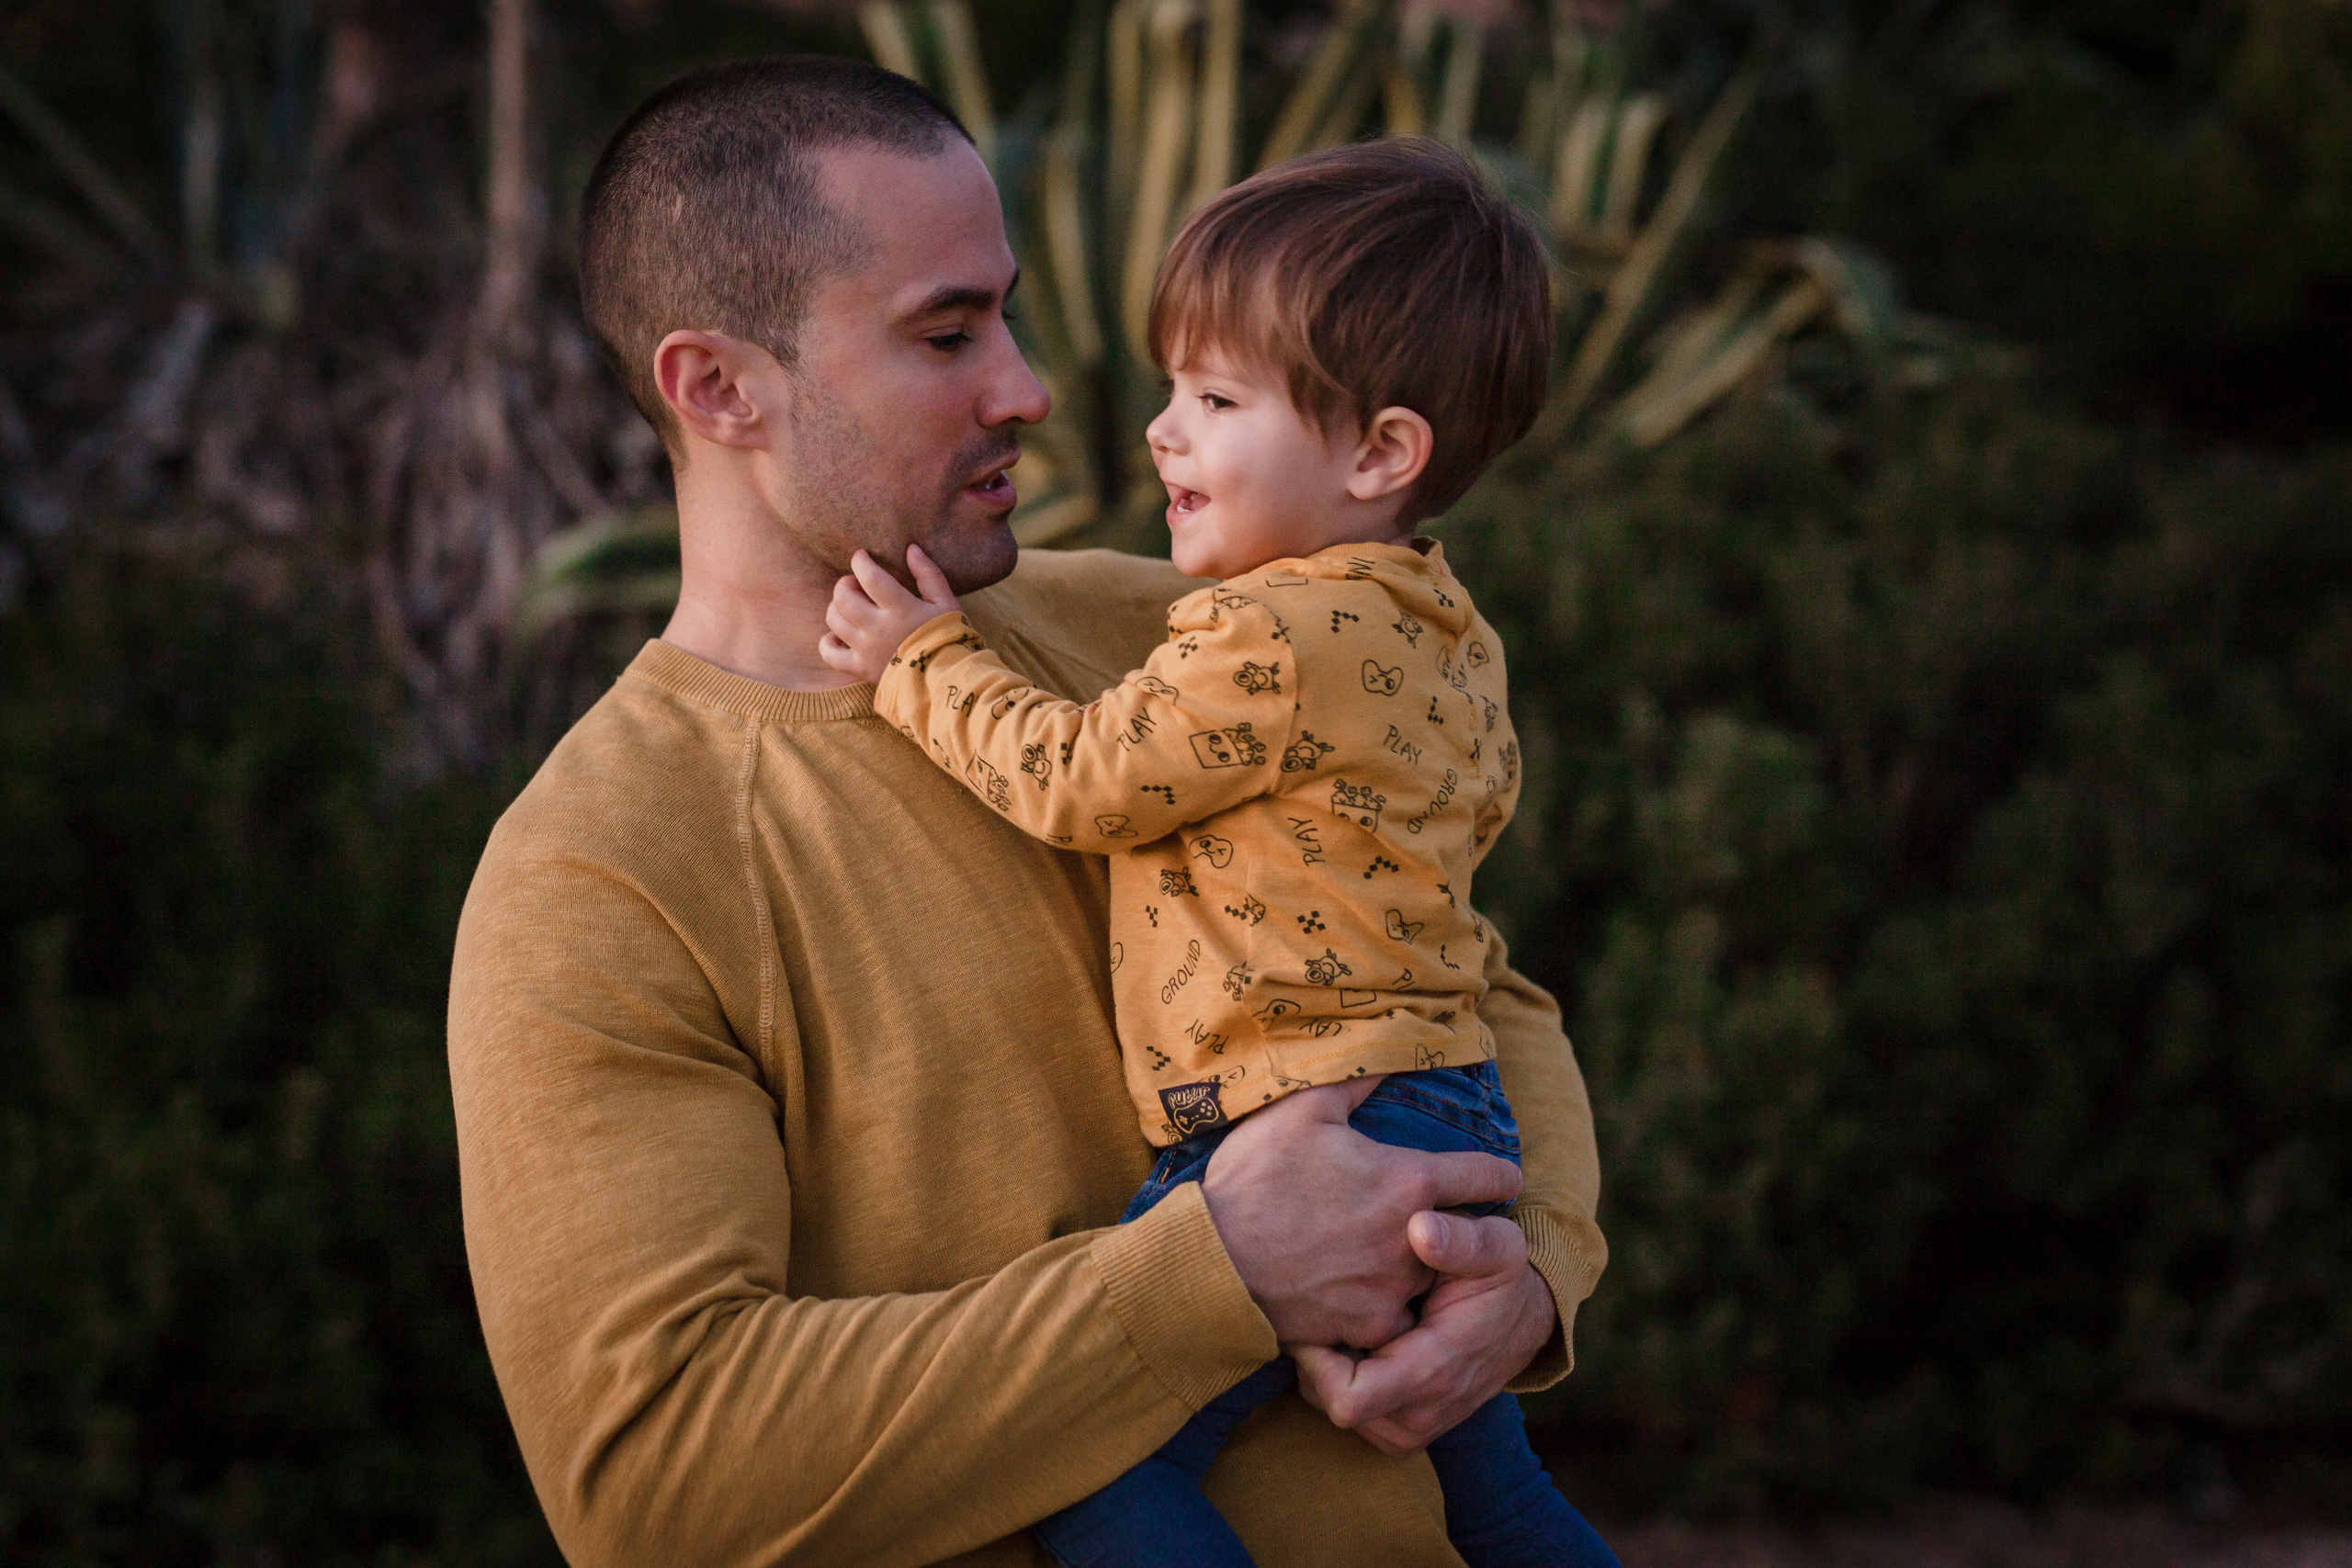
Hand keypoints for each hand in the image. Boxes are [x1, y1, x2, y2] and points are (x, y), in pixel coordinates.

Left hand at [818, 544, 960, 681]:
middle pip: (843, 597)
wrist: (946, 682)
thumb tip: (911, 548)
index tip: (861, 556)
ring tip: (851, 606)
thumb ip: (928, 574)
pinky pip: (829, 654)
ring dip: (837, 606)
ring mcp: (866, 650)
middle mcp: (878, 629)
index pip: (869, 577)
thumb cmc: (949, 639)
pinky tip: (838, 635)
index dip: (860, 562)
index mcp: (900, 609)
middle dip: (845, 583)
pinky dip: (828, 642)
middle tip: (856, 583)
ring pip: (834, 620)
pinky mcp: (860, 668)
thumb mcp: (946, 603)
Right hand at [1198, 1079, 1522, 1348]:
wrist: (1210, 1257)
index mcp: (1408, 1180)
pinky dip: (1387, 1311)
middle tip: (1444, 1221)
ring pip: (1433, 1283)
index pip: (1487, 1177)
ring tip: (1404, 1262)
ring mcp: (1392, 1290)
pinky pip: (1395, 1323)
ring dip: (1426, 1272)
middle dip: (1461, 1228)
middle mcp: (1414, 1239)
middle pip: (1467, 1236)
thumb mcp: (1302, 1107)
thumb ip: (1358, 1078)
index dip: (1501, 1174)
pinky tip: (1366, 1298)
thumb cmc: (1254, 1176)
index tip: (1506, 1177)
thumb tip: (1396, 1047)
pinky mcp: (1365, 1328)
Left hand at [1290, 1210, 1556, 1454]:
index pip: (1347, 1399)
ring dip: (1325, 1359)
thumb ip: (1463, 1240)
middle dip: (1317, 1349)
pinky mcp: (1397, 1431)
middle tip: (1327, 1300)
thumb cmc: (1501, 1281)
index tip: (1319, 1307)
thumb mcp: (1497, 1248)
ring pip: (1323, 1400)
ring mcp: (1406, 1431)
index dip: (1317, 1355)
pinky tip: (1356, 1330)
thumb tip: (1421, 1228)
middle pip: (1323, 1397)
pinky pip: (1339, 1403)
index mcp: (1434, 1377)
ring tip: (1345, 1312)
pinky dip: (1336, 1370)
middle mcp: (1416, 1418)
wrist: (1522, 1324)